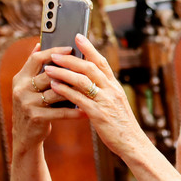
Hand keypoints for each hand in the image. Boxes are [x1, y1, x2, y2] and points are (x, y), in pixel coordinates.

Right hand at [11, 44, 82, 152]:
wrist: (25, 134)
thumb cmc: (33, 106)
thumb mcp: (28, 86)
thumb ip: (34, 68)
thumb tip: (39, 44)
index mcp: (20, 77)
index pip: (36, 59)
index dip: (53, 52)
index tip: (70, 48)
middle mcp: (21, 88)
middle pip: (48, 74)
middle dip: (68, 71)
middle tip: (85, 67)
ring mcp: (28, 103)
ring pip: (56, 92)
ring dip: (74, 90)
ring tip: (90, 87)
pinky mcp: (36, 117)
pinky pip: (60, 112)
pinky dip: (75, 112)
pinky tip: (86, 111)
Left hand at [43, 34, 151, 159]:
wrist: (132, 143)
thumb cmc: (121, 124)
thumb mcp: (115, 103)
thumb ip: (103, 91)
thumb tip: (87, 80)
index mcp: (115, 86)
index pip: (102, 62)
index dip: (89, 48)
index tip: (78, 36)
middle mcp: (111, 90)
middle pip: (90, 67)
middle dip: (70, 59)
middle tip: (54, 53)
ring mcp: (105, 101)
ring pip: (82, 81)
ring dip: (63, 73)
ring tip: (48, 68)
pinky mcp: (99, 114)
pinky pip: (79, 99)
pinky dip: (65, 91)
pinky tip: (54, 86)